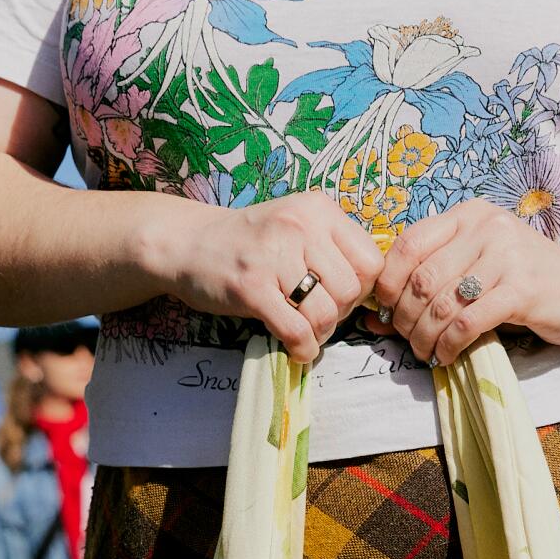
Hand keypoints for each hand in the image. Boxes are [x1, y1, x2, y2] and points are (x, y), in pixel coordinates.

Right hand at [149, 191, 384, 365]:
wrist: (188, 243)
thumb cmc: (250, 243)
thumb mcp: (296, 227)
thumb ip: (332, 249)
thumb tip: (370, 292)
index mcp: (318, 209)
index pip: (371, 261)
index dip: (362, 289)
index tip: (339, 296)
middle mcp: (299, 226)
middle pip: (351, 291)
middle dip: (339, 314)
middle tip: (316, 315)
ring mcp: (274, 256)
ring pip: (326, 314)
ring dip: (319, 334)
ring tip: (303, 330)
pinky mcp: (252, 287)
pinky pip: (297, 330)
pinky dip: (302, 349)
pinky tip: (295, 348)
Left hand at [372, 201, 559, 366]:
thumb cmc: (525, 281)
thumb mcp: (479, 265)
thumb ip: (435, 279)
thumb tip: (375, 313)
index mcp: (470, 215)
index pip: (409, 242)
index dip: (389, 281)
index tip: (388, 310)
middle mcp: (487, 228)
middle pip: (423, 278)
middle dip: (406, 317)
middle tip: (408, 339)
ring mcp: (506, 256)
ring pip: (442, 303)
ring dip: (425, 337)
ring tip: (425, 353)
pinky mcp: (522, 290)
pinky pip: (468, 323)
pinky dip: (450, 346)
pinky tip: (447, 357)